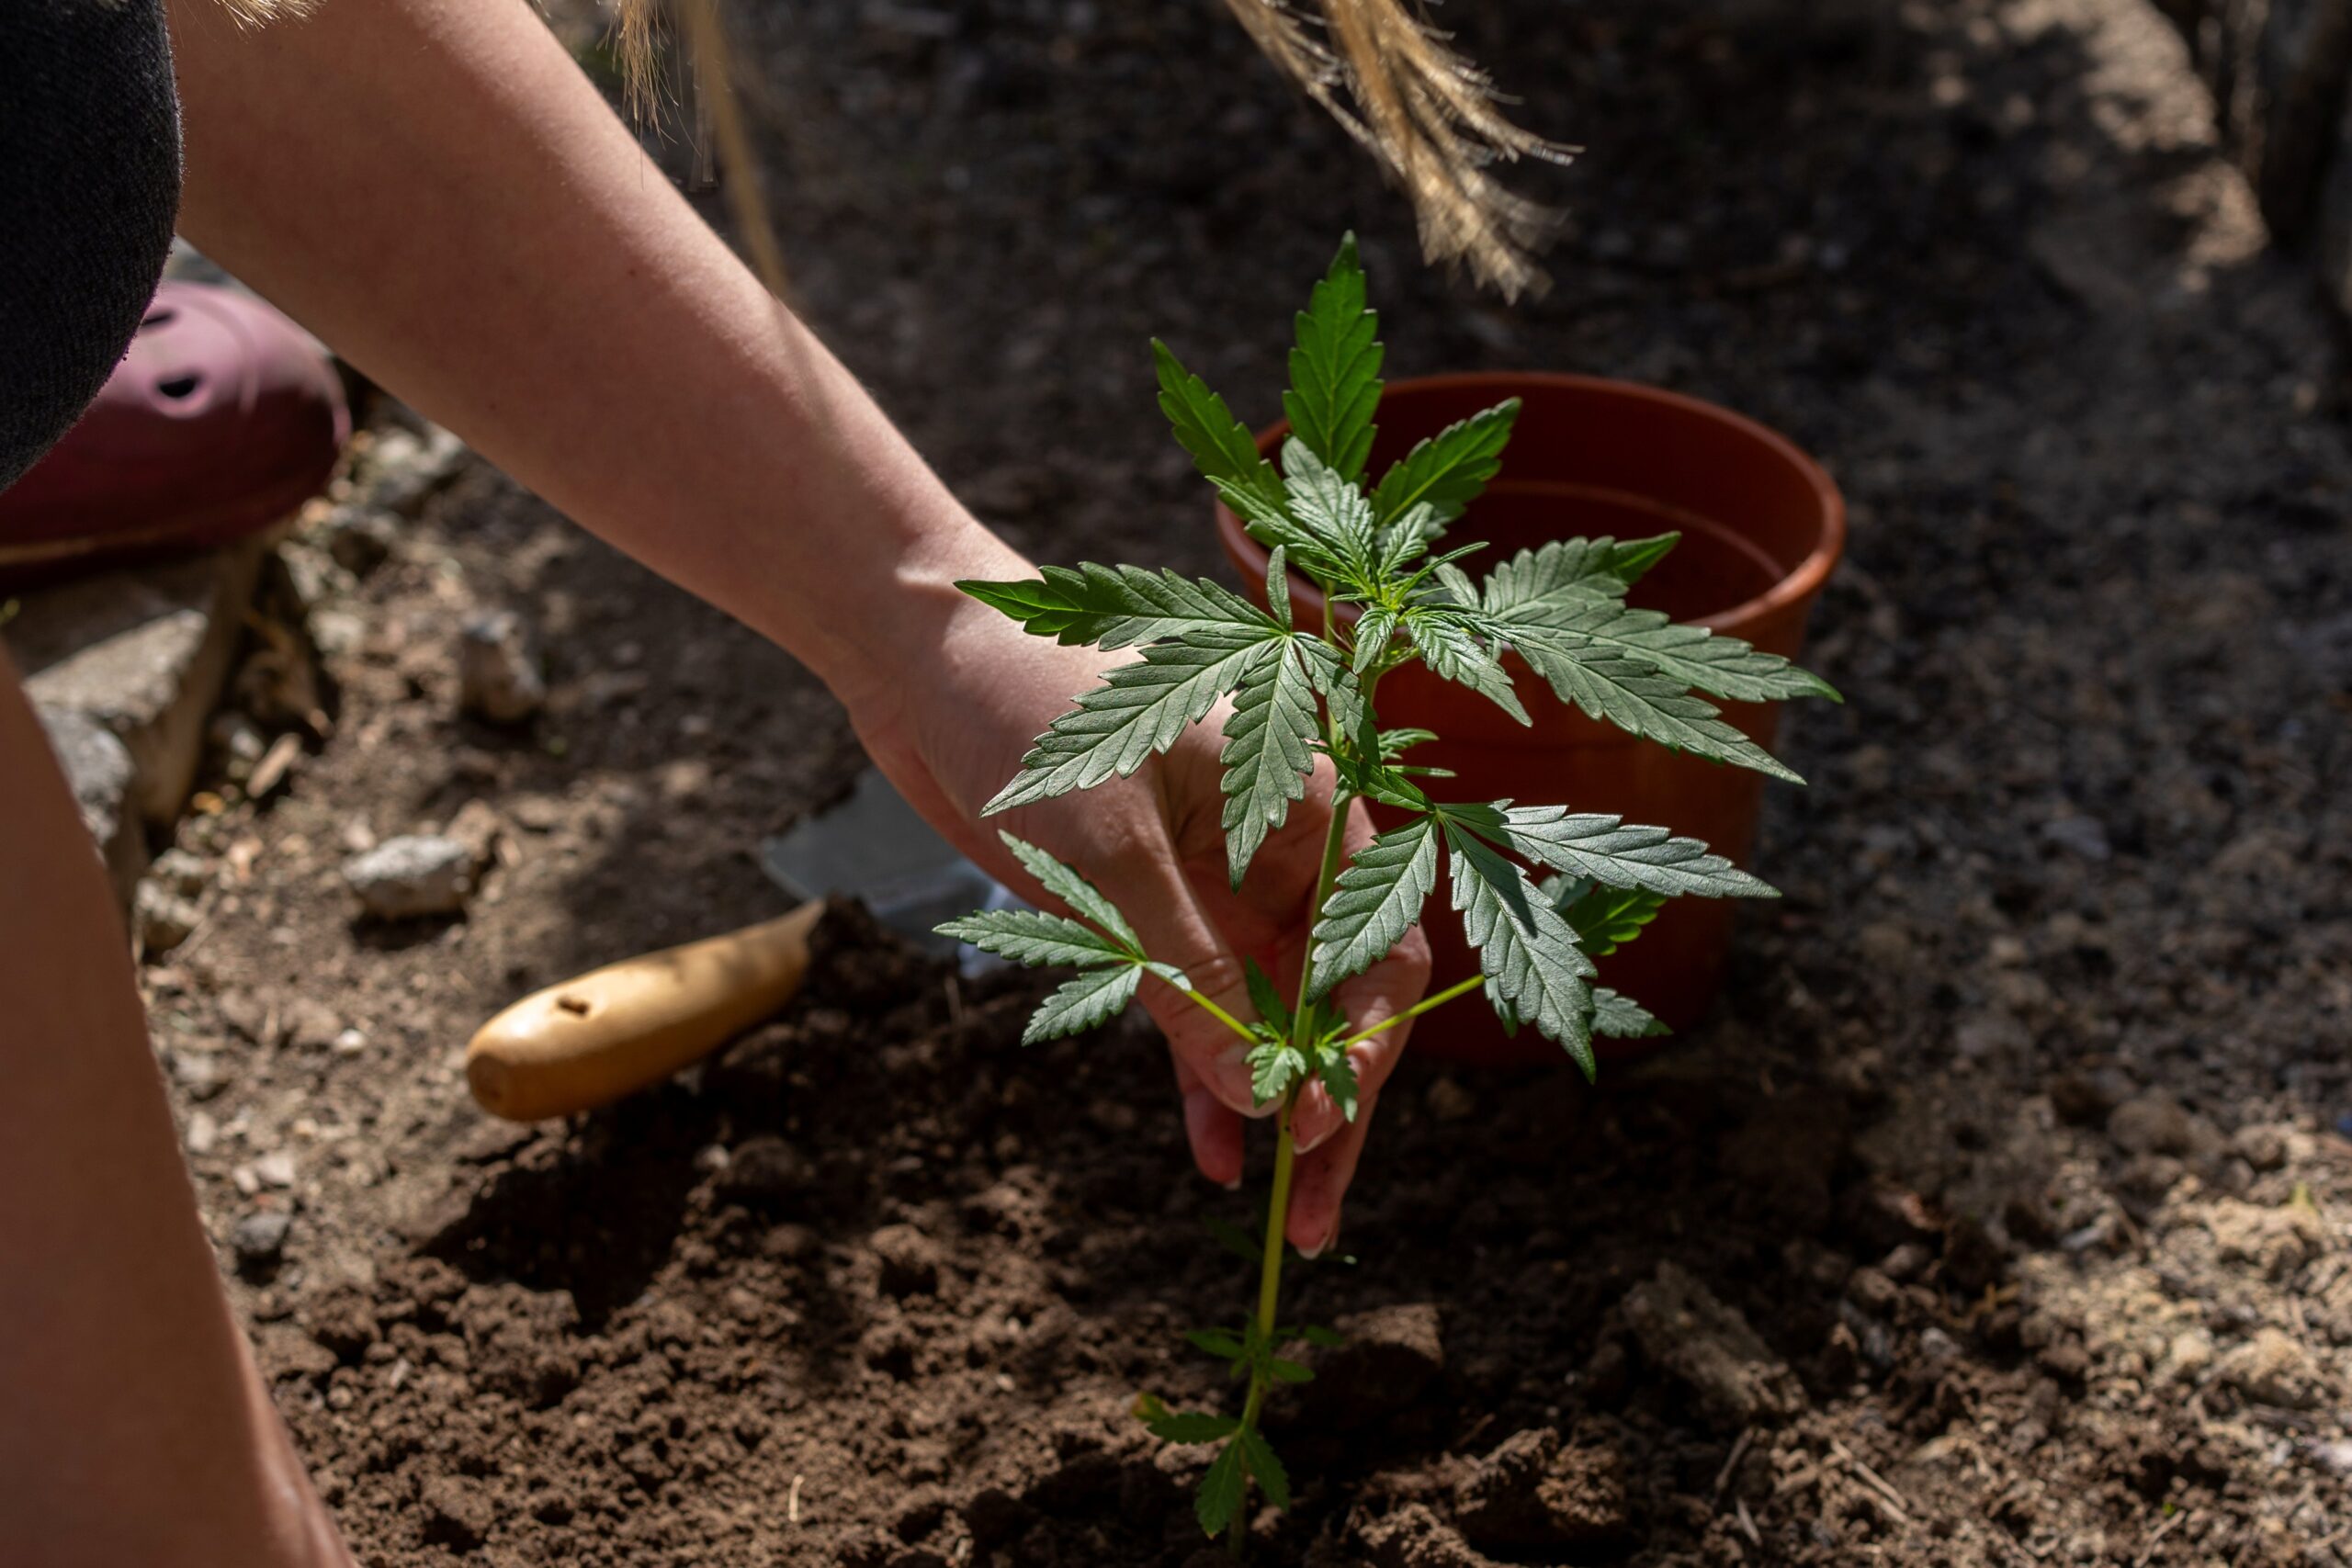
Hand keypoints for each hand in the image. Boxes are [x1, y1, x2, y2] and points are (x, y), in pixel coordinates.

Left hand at [844, 579, 1430, 1254]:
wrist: (924, 657)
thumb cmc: (1031, 711)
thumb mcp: (1113, 850)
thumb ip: (1186, 968)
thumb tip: (1253, 1092)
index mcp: (1304, 804)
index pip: (1373, 945)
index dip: (1357, 1043)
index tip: (1309, 1120)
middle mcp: (1275, 852)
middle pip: (1333, 997)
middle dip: (1328, 1099)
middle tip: (1316, 1208)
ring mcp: (1211, 886)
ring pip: (1264, 1015)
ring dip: (1266, 1103)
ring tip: (1280, 1208)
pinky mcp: (1144, 911)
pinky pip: (1194, 1008)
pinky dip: (1202, 1075)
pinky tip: (1211, 1147)